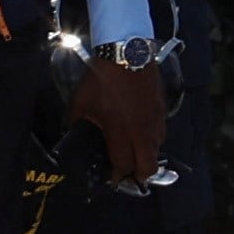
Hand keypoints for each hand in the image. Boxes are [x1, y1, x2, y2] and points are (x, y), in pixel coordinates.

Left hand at [71, 54, 165, 186]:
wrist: (126, 53)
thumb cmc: (100, 80)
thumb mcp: (80, 104)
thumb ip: (76, 124)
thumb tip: (72, 136)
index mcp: (121, 132)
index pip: (124, 165)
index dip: (118, 177)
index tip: (111, 180)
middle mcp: (142, 130)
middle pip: (148, 165)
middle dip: (139, 175)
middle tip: (128, 175)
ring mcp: (155, 119)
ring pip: (157, 148)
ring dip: (147, 155)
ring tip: (135, 153)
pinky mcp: (162, 108)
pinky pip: (160, 131)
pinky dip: (152, 138)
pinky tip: (141, 132)